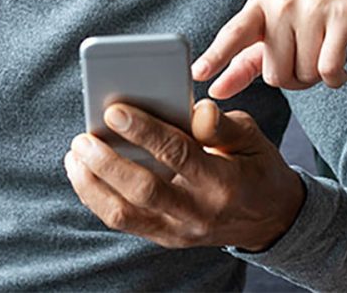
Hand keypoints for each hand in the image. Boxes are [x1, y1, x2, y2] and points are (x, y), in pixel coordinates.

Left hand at [64, 100, 303, 251]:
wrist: (271, 219)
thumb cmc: (255, 167)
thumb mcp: (252, 138)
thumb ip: (222, 124)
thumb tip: (196, 108)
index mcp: (224, 181)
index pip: (178, 155)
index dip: (144, 131)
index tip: (114, 110)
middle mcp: (199, 212)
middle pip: (144, 190)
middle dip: (107, 162)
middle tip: (83, 137)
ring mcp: (180, 231)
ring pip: (125, 214)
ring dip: (92, 184)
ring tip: (75, 154)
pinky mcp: (166, 238)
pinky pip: (124, 222)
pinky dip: (97, 198)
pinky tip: (83, 174)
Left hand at [192, 0, 346, 98]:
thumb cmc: (311, 10)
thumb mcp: (274, 27)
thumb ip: (244, 62)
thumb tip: (215, 90)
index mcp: (259, 6)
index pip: (233, 34)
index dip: (215, 56)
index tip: (197, 73)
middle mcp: (281, 5)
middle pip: (275, 75)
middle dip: (292, 79)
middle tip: (305, 58)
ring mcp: (312, 9)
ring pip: (304, 75)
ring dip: (316, 77)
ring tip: (323, 53)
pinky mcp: (342, 18)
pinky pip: (329, 69)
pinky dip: (335, 79)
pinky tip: (340, 71)